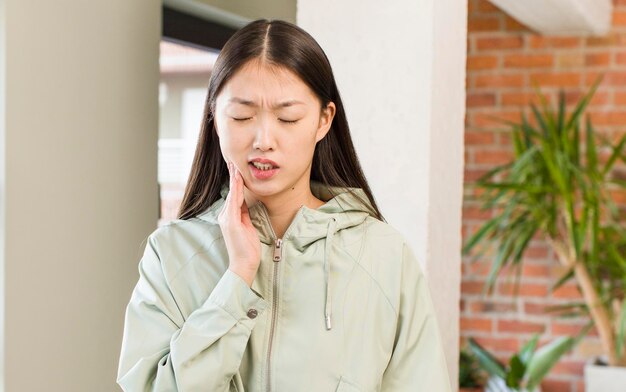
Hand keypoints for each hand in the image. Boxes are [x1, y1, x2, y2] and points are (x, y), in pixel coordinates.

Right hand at [217, 160, 260, 286]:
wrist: (243, 265)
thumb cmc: (247, 249)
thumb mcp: (248, 227)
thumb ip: (245, 215)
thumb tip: (246, 204)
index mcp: (230, 217)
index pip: (234, 195)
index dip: (236, 181)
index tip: (237, 168)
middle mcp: (225, 216)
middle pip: (231, 191)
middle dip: (232, 176)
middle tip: (233, 160)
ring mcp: (226, 219)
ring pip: (232, 194)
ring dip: (234, 179)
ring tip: (235, 165)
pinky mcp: (230, 222)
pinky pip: (234, 202)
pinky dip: (236, 190)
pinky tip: (238, 180)